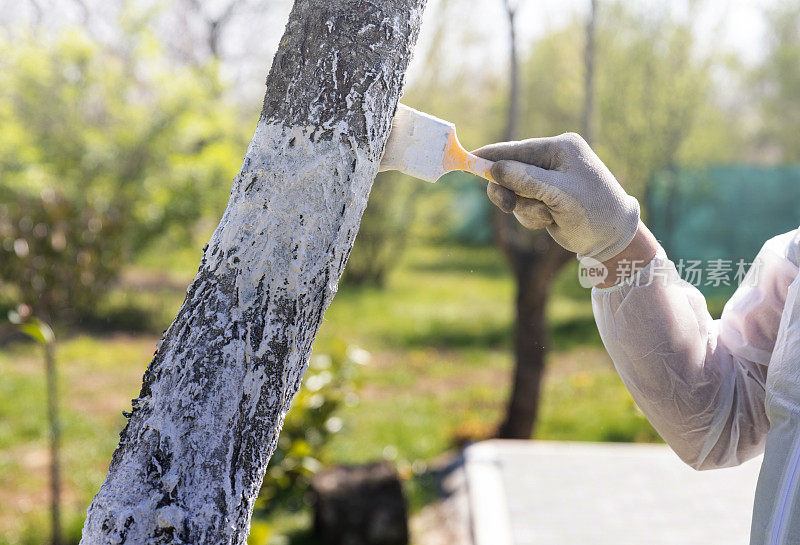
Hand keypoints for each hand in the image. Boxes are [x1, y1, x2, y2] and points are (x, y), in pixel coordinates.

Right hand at [473, 133, 639, 262]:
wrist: (613, 238)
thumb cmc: (594, 210)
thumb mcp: (560, 194)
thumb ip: (527, 180)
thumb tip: (495, 168)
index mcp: (560, 148)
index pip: (517, 149)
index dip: (491, 156)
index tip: (467, 159)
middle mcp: (552, 161)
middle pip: (510, 171)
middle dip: (509, 191)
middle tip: (507, 205)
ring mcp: (548, 181)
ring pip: (513, 192)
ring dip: (524, 208)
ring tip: (546, 216)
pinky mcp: (545, 199)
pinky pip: (522, 206)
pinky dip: (530, 216)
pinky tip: (549, 221)